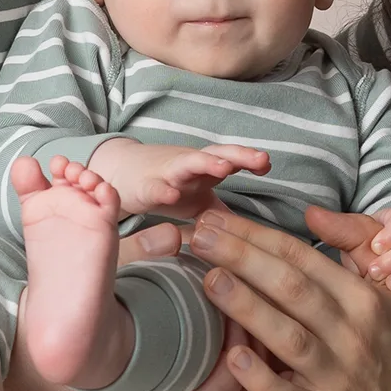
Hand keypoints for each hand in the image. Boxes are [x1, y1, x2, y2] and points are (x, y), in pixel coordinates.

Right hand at [88, 138, 270, 219]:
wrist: (122, 173)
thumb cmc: (167, 186)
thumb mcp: (199, 201)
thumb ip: (224, 214)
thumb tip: (254, 235)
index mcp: (205, 169)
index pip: (231, 159)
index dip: (249, 159)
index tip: (267, 164)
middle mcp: (189, 166)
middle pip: (216, 155)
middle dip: (238, 156)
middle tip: (261, 159)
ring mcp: (167, 174)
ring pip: (187, 164)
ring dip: (205, 163)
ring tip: (224, 167)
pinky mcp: (144, 187)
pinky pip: (154, 188)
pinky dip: (162, 190)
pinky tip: (171, 195)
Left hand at [189, 206, 390, 390]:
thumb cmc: (390, 349)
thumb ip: (358, 246)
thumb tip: (312, 212)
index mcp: (364, 297)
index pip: (301, 256)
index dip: (256, 235)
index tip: (215, 219)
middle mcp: (352, 332)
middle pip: (290, 287)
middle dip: (242, 257)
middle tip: (198, 238)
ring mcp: (339, 377)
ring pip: (289, 337)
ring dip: (247, 307)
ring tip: (209, 281)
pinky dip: (262, 380)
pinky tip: (232, 359)